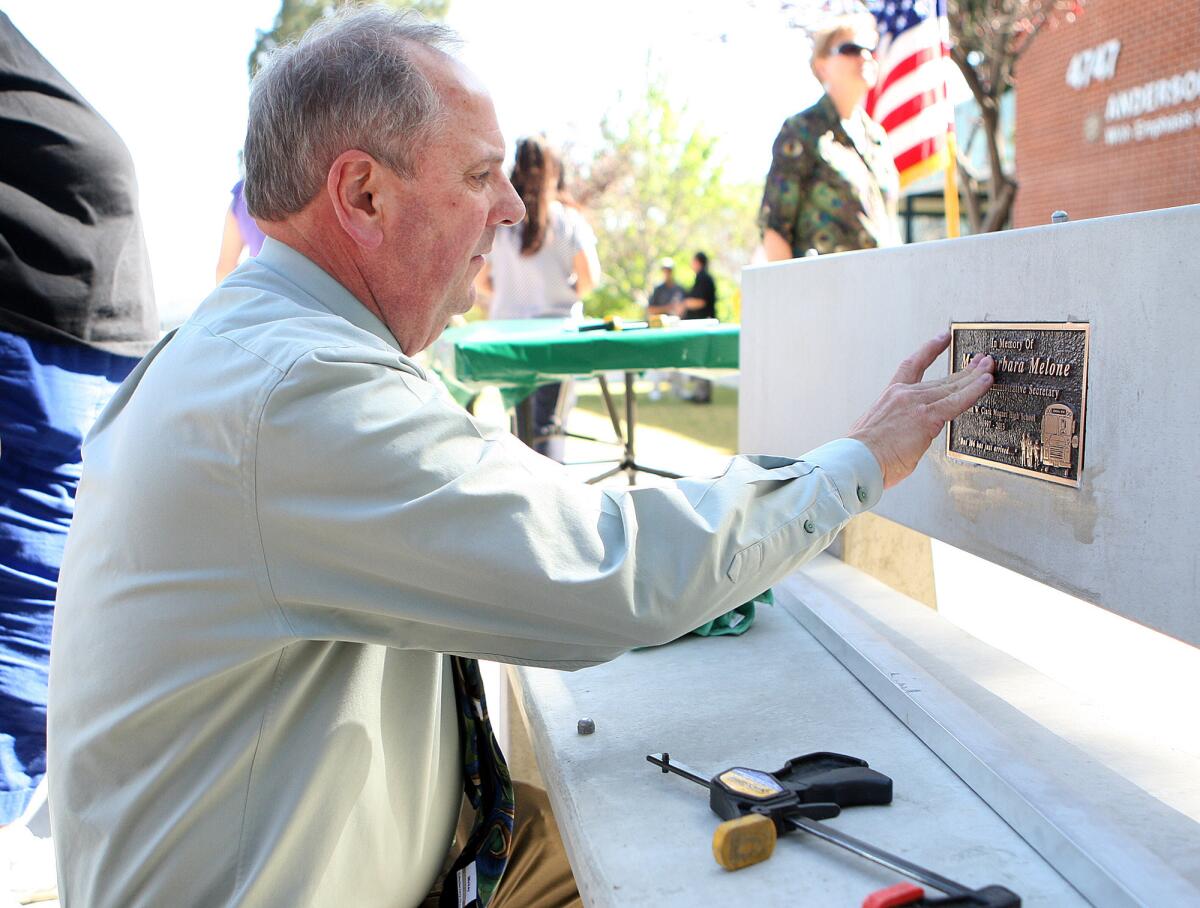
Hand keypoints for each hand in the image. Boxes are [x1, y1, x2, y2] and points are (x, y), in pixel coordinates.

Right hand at [848, 333, 994, 488]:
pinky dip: (974, 390)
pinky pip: (957, 401)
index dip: (929, 349)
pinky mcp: (927, 417)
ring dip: (975, 376)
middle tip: (980, 362)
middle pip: (940, 378)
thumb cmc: (861, 455)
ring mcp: (915, 404)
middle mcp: (903, 394)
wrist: (856, 461)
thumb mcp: (872, 432)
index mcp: (888, 396)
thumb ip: (891, 426)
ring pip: (952, 387)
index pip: (911, 365)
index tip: (942, 338)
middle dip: (963, 370)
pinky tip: (986, 382)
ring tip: (989, 368)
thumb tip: (898, 436)